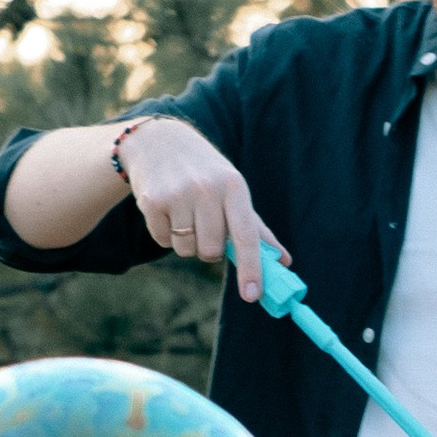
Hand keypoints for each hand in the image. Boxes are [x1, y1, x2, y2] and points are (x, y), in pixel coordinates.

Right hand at [115, 119, 279, 301]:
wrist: (159, 141)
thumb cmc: (206, 173)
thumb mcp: (234, 190)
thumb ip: (257, 229)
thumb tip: (284, 261)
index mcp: (234, 186)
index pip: (246, 236)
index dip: (251, 268)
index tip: (252, 295)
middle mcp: (206, 189)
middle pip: (211, 250)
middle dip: (209, 249)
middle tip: (205, 226)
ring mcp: (177, 194)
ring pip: (186, 249)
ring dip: (186, 242)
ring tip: (184, 214)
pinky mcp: (152, 201)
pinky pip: (163, 241)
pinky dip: (166, 234)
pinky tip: (167, 210)